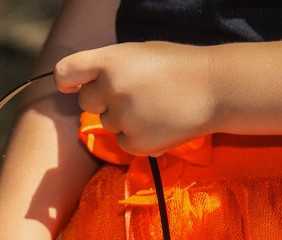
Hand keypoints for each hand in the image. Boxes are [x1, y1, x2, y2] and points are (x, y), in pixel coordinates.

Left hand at [55, 42, 217, 156]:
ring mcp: (123, 119)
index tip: (72, 85)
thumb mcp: (138, 53)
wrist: (216, 89)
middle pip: (85, 102)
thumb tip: (74, 84)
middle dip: (102, 99)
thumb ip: (107, 66)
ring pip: (106, 123)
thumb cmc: (178, 66)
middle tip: (131, 93)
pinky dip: (136, 136)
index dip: (67, 81)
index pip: (65, 72)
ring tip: (152, 106)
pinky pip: (122, 141)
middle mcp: (111, 90)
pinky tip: (158, 122)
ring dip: (122, 118)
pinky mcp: (135, 144)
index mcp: (110, 61)